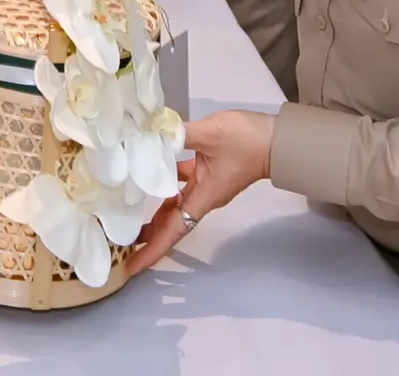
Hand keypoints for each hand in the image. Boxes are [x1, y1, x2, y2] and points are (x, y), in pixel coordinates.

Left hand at [123, 111, 271, 275]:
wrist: (276, 140)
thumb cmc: (247, 141)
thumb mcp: (210, 133)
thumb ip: (179, 134)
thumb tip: (153, 134)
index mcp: (204, 197)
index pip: (175, 230)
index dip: (154, 248)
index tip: (135, 265)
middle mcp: (204, 198)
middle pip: (172, 223)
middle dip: (149, 236)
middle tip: (122, 244)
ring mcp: (207, 186)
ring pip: (175, 204)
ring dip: (155, 211)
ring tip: (129, 215)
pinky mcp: (208, 173)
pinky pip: (182, 184)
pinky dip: (165, 184)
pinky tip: (149, 172)